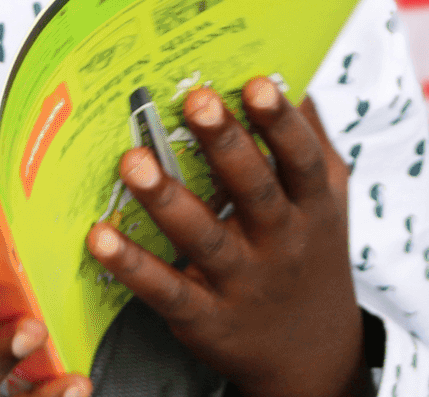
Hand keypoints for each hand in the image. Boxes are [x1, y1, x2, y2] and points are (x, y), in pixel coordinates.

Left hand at [86, 78, 364, 396]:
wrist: (313, 356)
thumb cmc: (310, 255)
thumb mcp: (327, 202)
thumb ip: (310, 140)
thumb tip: (294, 72)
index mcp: (311, 207)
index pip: (300, 160)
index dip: (281, 122)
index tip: (258, 82)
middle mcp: (280, 242)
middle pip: (254, 190)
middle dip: (226, 145)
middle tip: (196, 100)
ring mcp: (242, 282)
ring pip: (204, 237)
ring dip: (167, 200)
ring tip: (133, 161)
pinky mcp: (206, 317)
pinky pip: (166, 289)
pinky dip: (133, 266)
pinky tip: (101, 236)